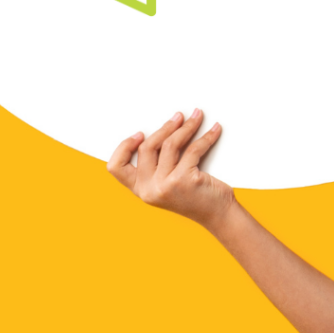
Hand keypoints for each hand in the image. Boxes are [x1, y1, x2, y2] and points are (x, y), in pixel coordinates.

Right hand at [107, 109, 233, 228]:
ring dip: (186, 127)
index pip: (116, 167)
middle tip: (179, 117)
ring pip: (171, 144)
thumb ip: (158, 168)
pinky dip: (206, 136)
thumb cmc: (197, 197)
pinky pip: (194, 149)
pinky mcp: (184, 180)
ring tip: (196, 117)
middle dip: (165, 127)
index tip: (140, 133)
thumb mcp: (167, 186)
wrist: (218, 215)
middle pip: (147, 147)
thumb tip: (162, 132)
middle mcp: (149, 189)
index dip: (124, 147)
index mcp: (140, 190)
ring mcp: (165, 185)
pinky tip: (214, 129)